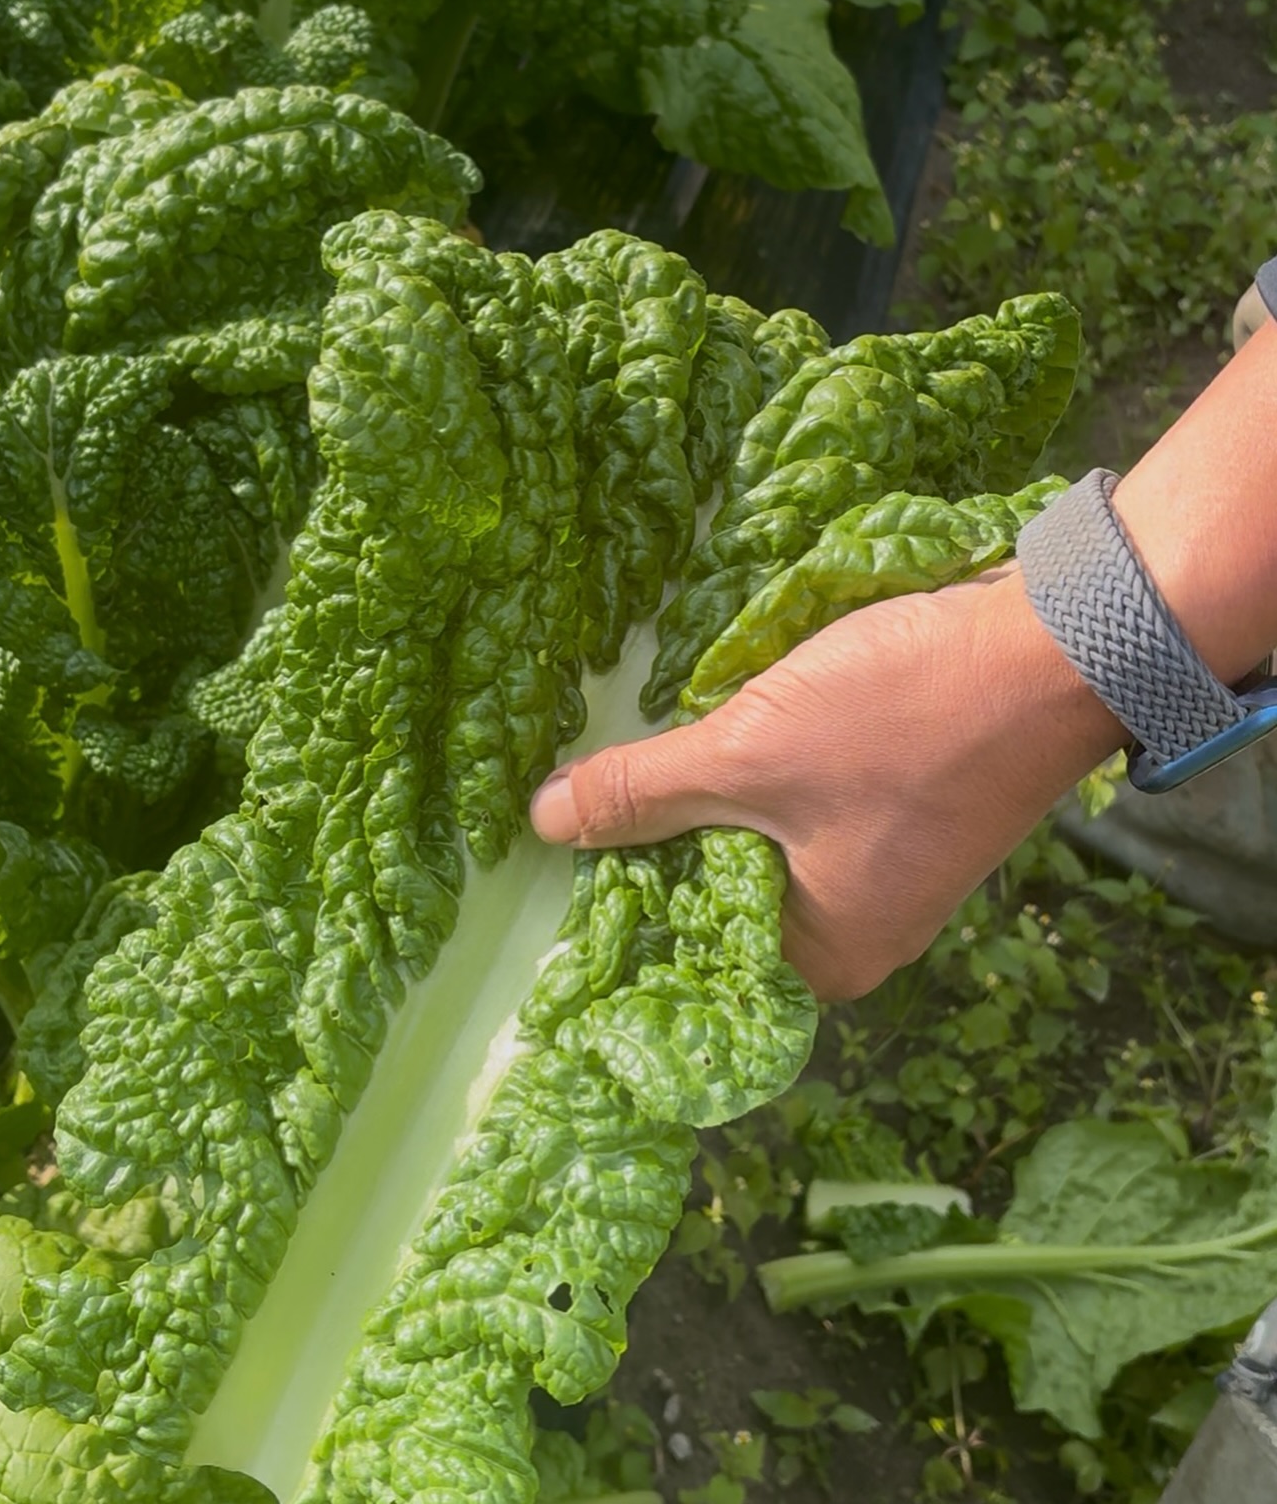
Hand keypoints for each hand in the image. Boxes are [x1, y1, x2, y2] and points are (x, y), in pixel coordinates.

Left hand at [531, 567, 1121, 1001]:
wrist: (1058, 646)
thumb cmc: (900, 719)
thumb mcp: (747, 752)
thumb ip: (640, 791)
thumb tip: (542, 822)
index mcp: (823, 955)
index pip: (687, 945)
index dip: (618, 891)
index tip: (554, 844)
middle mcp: (857, 929)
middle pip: (719, 889)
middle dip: (660, 829)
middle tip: (578, 778)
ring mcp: (886, 866)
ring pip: (759, 835)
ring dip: (709, 786)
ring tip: (637, 739)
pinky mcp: (903, 804)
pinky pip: (802, 799)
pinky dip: (759, 764)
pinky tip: (718, 715)